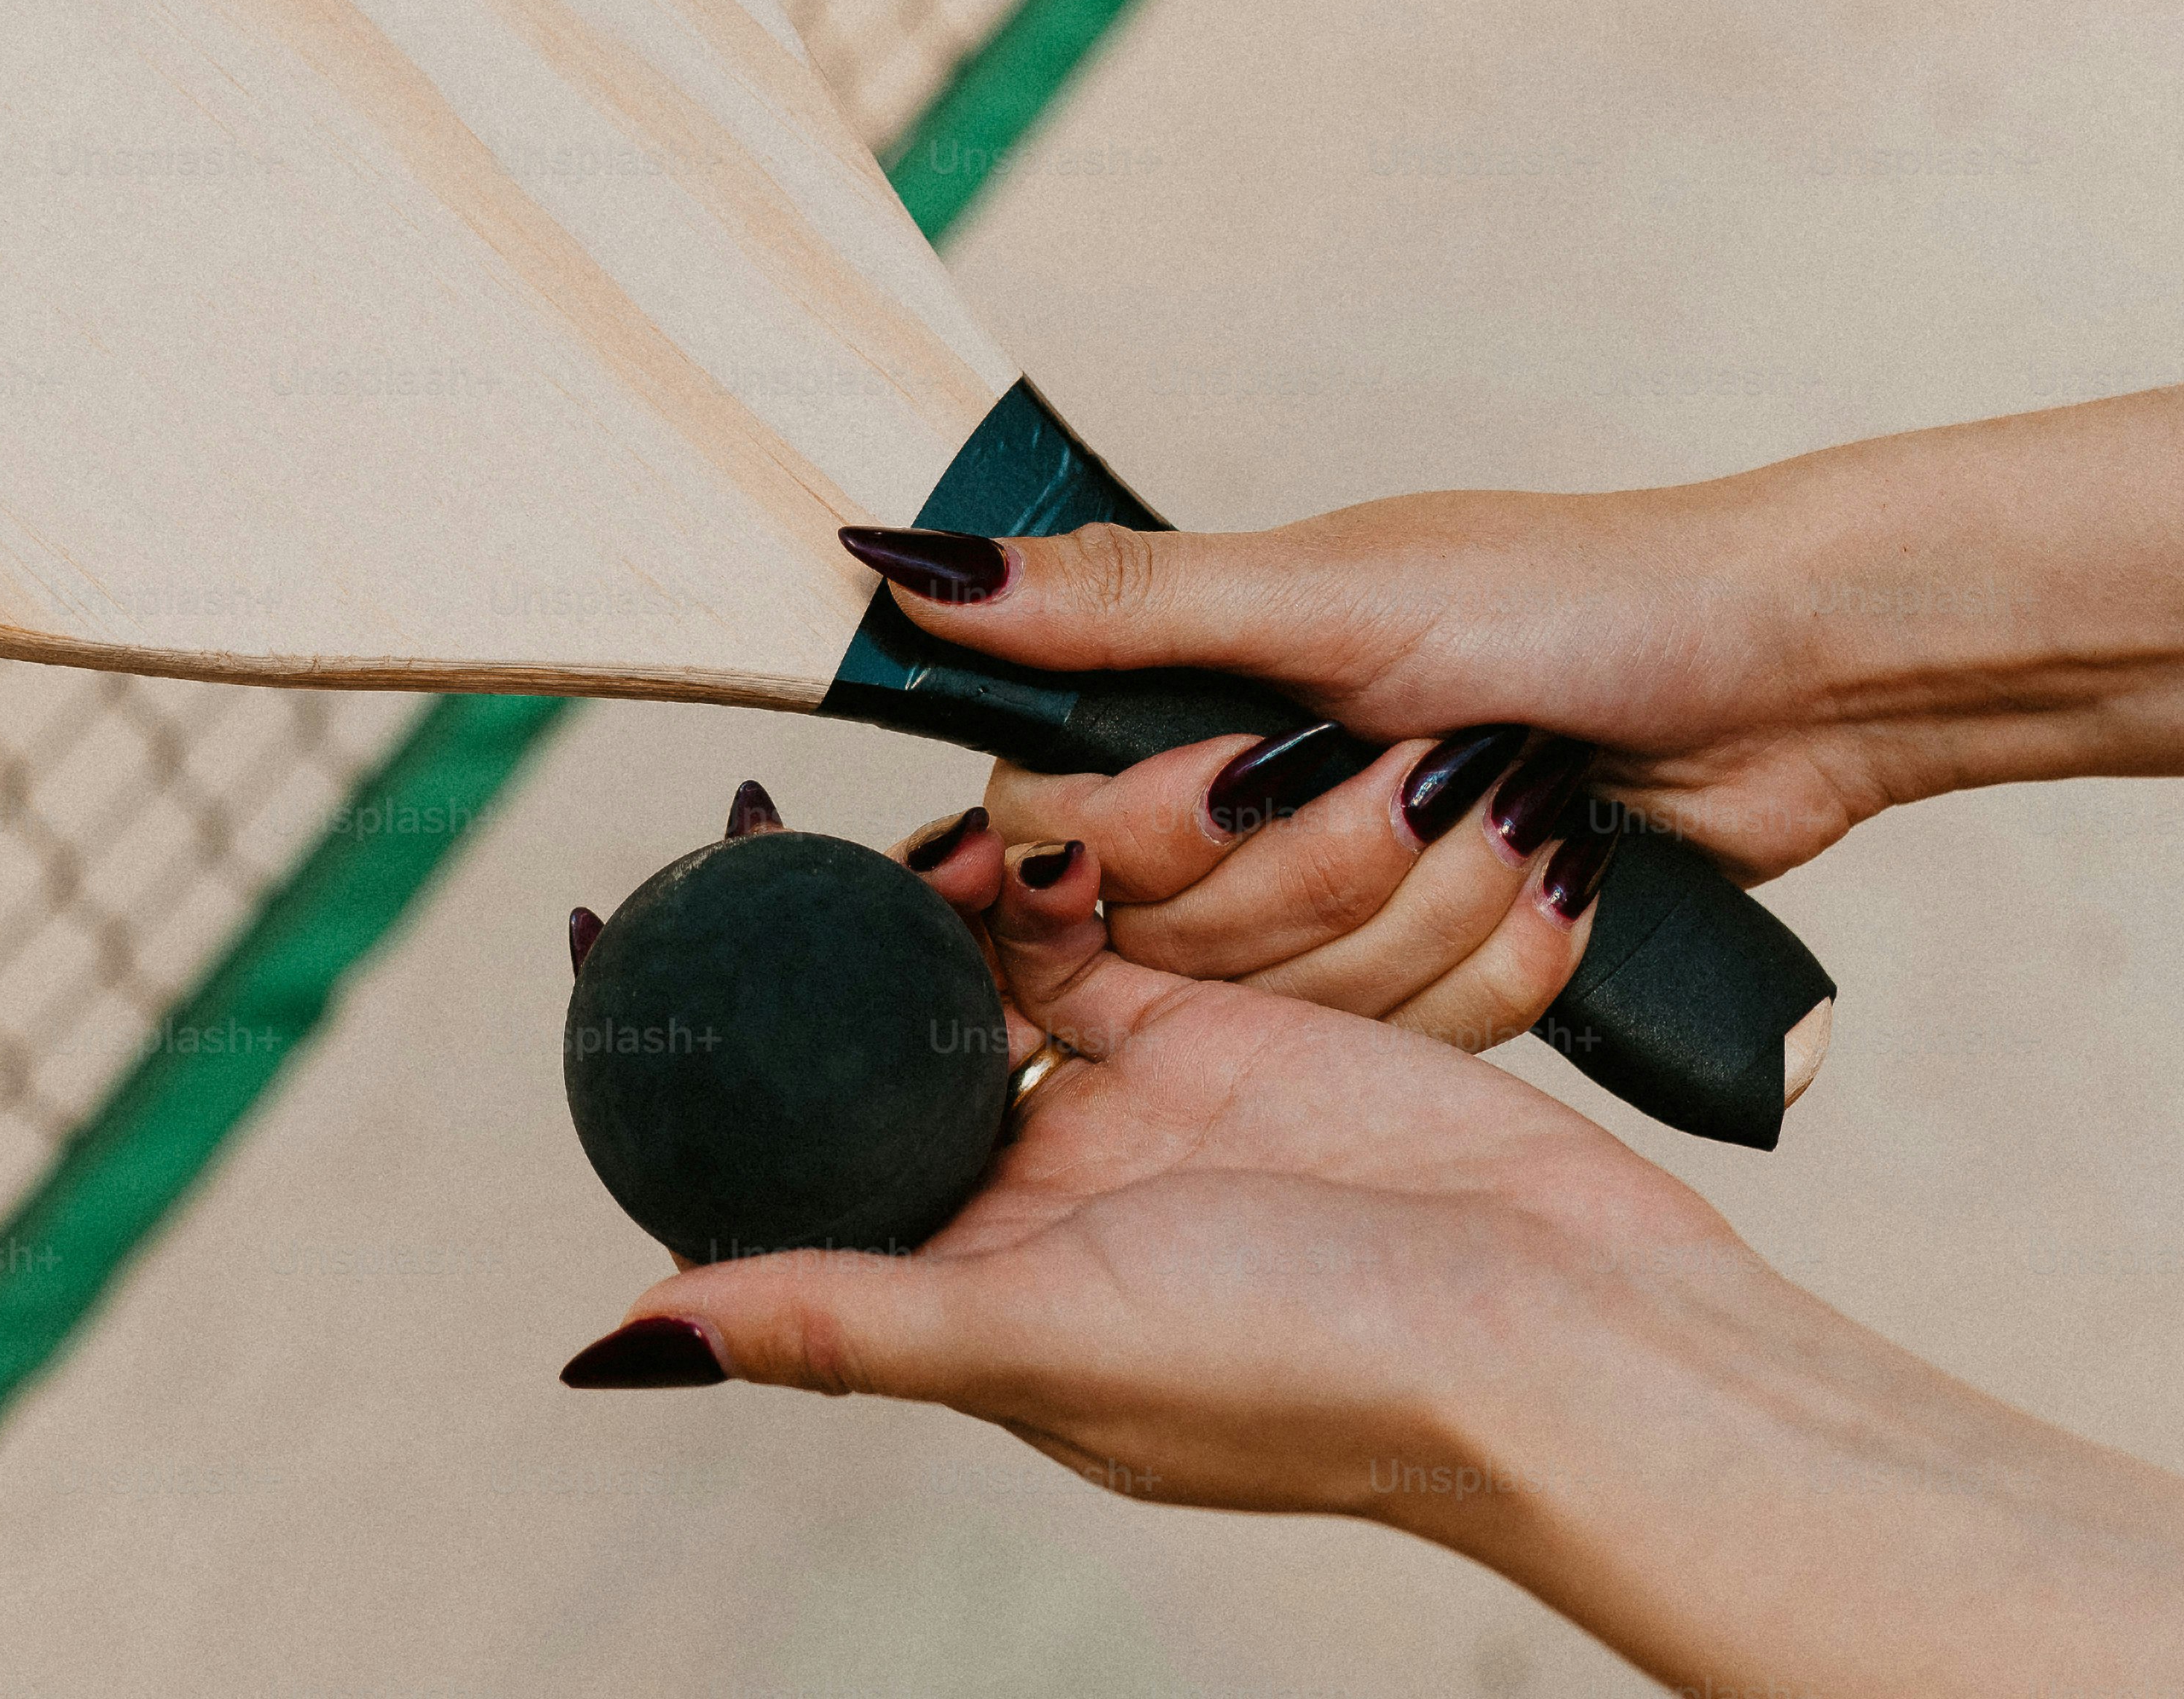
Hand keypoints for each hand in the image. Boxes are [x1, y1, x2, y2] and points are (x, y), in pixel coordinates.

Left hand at [568, 829, 1740, 1523]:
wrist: (1565, 1333)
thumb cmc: (1312, 1373)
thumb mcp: (1042, 1339)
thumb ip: (843, 1316)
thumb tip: (618, 1342)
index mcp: (972, 1290)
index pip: (795, 1157)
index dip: (716, 1056)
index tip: (620, 939)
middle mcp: (1040, 1201)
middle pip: (884, 1047)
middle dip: (817, 943)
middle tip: (739, 824)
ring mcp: (1139, 1113)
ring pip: (993, 970)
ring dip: (940, 892)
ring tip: (867, 809)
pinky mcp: (1234, 1030)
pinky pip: (1116, 926)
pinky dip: (1065, 864)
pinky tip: (1017, 809)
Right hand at [853, 480, 1901, 1032]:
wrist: (1783, 677)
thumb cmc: (1572, 596)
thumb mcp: (1331, 592)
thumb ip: (1116, 607)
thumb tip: (906, 557)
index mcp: (1187, 700)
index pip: (1051, 835)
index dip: (1132, 844)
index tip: (1234, 789)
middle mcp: (1242, 805)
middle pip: (1177, 944)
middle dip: (1325, 868)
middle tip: (1434, 763)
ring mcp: (1345, 900)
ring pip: (1294, 1012)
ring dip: (1427, 914)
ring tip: (1517, 805)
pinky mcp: (1439, 974)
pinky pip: (1410, 1049)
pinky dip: (1498, 968)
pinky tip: (1560, 880)